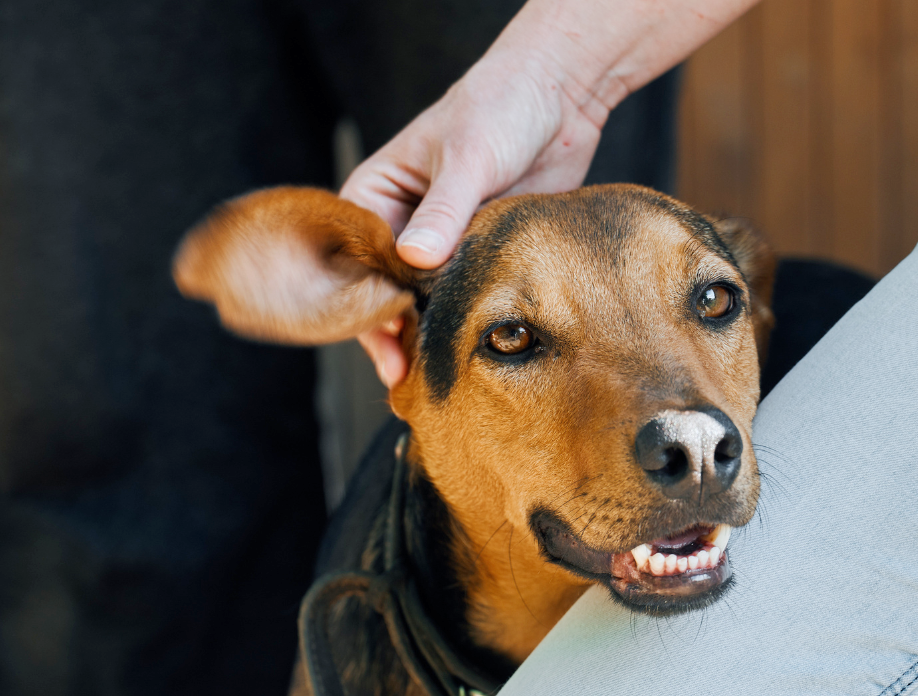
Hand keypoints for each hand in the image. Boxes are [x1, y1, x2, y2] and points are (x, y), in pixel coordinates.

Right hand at [342, 0, 756, 385]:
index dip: (366, 304)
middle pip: (388, 290)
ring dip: (432, 332)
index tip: (387, 341)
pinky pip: (469, 294)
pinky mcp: (484, 251)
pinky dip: (467, 321)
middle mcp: (405, 224)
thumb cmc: (500, 106)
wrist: (560, 94)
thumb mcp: (467, 157)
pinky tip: (475, 353)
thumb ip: (443, 211)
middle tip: (410, 376)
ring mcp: (445, 242)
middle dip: (396, 331)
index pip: (357, 262)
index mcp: (377, 195)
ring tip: (439, 377)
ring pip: (429, 299)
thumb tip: (415, 262)